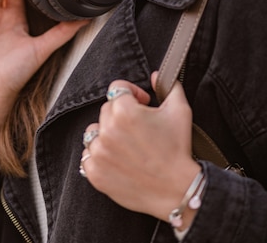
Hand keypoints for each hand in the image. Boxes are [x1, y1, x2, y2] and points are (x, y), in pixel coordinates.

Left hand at [81, 72, 200, 225]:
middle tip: (139, 128)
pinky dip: (99, 157)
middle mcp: (107, 130)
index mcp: (125, 111)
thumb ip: (168, 86)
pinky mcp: (95, 173)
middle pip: (106, 110)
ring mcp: (99, 153)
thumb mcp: (180, 111)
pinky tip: (117, 160)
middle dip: (121, 115)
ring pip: (93, 133)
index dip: (133, 94)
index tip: (143, 103)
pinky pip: (87, 157)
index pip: (117, 89)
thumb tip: (155, 75)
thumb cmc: (178, 149)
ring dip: (106, 135)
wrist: (177, 190)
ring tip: (126, 145)